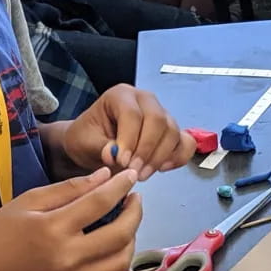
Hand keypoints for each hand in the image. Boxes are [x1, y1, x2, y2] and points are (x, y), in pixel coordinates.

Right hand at [0, 167, 141, 270]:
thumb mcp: (29, 200)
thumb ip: (69, 188)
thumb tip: (105, 177)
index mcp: (54, 228)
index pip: (100, 202)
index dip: (121, 186)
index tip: (131, 176)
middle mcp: (67, 258)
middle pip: (120, 234)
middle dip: (135, 213)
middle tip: (134, 200)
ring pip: (121, 263)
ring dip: (131, 240)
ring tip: (126, 225)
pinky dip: (119, 268)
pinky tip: (114, 253)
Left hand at [64, 84, 196, 180]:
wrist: (93, 144)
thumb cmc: (87, 138)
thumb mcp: (84, 142)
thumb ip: (99, 147)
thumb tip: (113, 154)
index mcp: (121, 95)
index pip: (132, 114)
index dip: (129, 139)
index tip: (122, 161)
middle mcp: (144, 100)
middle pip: (157, 120)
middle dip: (147, 149)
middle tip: (134, 172)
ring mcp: (161, 113)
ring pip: (172, 132)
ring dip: (160, 157)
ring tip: (142, 175)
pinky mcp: (170, 131)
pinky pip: (185, 142)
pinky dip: (178, 156)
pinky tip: (162, 168)